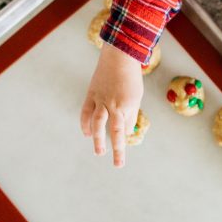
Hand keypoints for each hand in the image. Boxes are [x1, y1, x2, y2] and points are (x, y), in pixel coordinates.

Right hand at [81, 43, 143, 166]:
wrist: (118, 57)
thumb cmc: (131, 77)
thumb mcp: (136, 97)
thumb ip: (131, 114)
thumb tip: (126, 131)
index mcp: (126, 105)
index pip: (124, 130)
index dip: (124, 143)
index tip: (124, 151)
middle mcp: (112, 105)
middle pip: (113, 131)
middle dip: (115, 149)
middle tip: (117, 164)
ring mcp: (100, 100)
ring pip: (97, 123)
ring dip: (97, 139)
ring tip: (99, 152)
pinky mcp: (91, 95)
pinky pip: (86, 112)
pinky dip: (85, 124)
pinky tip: (86, 133)